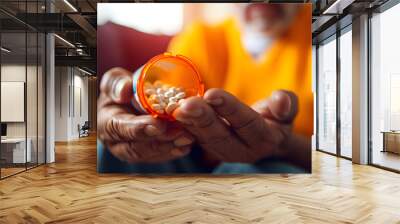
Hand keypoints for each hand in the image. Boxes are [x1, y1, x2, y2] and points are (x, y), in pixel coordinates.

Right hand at [98, 68, 193, 162]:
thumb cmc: (122, 89)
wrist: (129, 102)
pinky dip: (174, 151)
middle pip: (137, 147)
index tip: (158, 125)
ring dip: (170, 148)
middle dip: (160, 141)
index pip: (119, 128)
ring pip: (150, 155)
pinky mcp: (146, 156)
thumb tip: (124, 90)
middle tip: (180, 134)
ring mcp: (131, 152)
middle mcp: (116, 142)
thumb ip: (116, 83)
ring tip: (188, 139)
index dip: (138, 128)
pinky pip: (159, 157)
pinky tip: (187, 145)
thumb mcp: (114, 80)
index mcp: (106, 122)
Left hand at [173, 88, 298, 163]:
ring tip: (174, 107)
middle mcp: (240, 149)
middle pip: (219, 134)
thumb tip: (281, 100)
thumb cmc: (275, 118)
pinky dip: (180, 125)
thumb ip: (287, 105)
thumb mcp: (287, 111)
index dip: (230, 108)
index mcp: (263, 140)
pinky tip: (169, 112)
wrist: (264, 136)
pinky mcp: (207, 145)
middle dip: (202, 118)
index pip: (246, 123)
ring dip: (187, 123)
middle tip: (186, 104)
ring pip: (202, 137)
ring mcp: (220, 150)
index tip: (212, 94)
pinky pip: (192, 136)